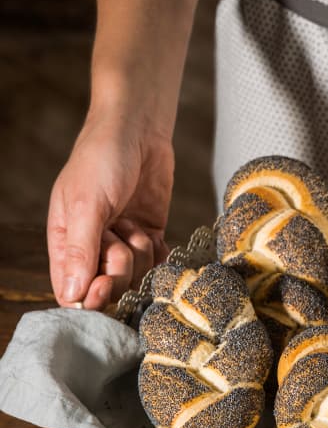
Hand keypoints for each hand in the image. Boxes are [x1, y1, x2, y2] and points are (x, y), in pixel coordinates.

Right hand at [47, 111, 173, 309]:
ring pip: (137, 275)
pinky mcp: (150, 233)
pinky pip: (157, 262)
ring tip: (135, 225)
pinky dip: (161, 256)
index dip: (90, 297)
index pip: (72, 290)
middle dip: (120, 269)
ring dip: (142, 255)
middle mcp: (94, 246)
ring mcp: (124, 241)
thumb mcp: (86, 204)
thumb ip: (81, 250)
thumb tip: (73, 295)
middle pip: (109, 287)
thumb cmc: (101, 160)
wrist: (138, 130)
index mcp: (66, 241)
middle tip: (122, 238)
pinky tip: (157, 238)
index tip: (104, 285)